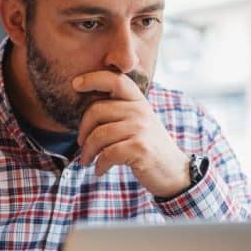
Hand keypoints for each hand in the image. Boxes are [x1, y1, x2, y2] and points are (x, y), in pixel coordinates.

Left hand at [75, 71, 190, 198]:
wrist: (174, 171)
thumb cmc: (149, 147)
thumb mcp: (139, 122)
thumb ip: (120, 111)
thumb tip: (86, 107)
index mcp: (139, 101)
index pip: (115, 79)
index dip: (93, 78)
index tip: (76, 85)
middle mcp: (140, 111)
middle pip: (97, 110)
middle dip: (83, 130)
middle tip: (81, 144)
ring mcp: (141, 129)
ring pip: (99, 135)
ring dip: (88, 152)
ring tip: (86, 161)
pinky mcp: (139, 149)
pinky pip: (107, 154)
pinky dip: (99, 165)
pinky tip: (99, 171)